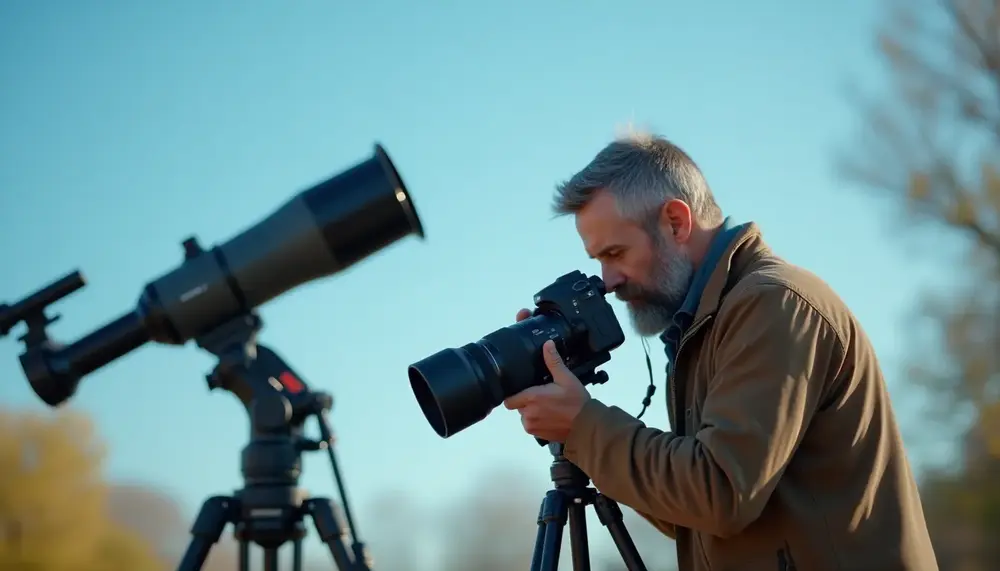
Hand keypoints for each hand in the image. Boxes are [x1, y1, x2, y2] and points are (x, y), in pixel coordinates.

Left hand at [504, 309, 590, 442]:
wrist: (587, 425)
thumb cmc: (576, 402)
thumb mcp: (566, 378)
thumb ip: (553, 361)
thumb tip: (547, 344)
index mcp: (532, 398)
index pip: (509, 399)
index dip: (514, 394)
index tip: (523, 389)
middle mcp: (528, 414)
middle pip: (518, 406)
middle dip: (526, 401)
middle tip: (542, 395)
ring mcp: (532, 426)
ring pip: (524, 416)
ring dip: (532, 411)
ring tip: (547, 406)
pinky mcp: (538, 436)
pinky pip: (531, 426)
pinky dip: (538, 421)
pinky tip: (550, 416)